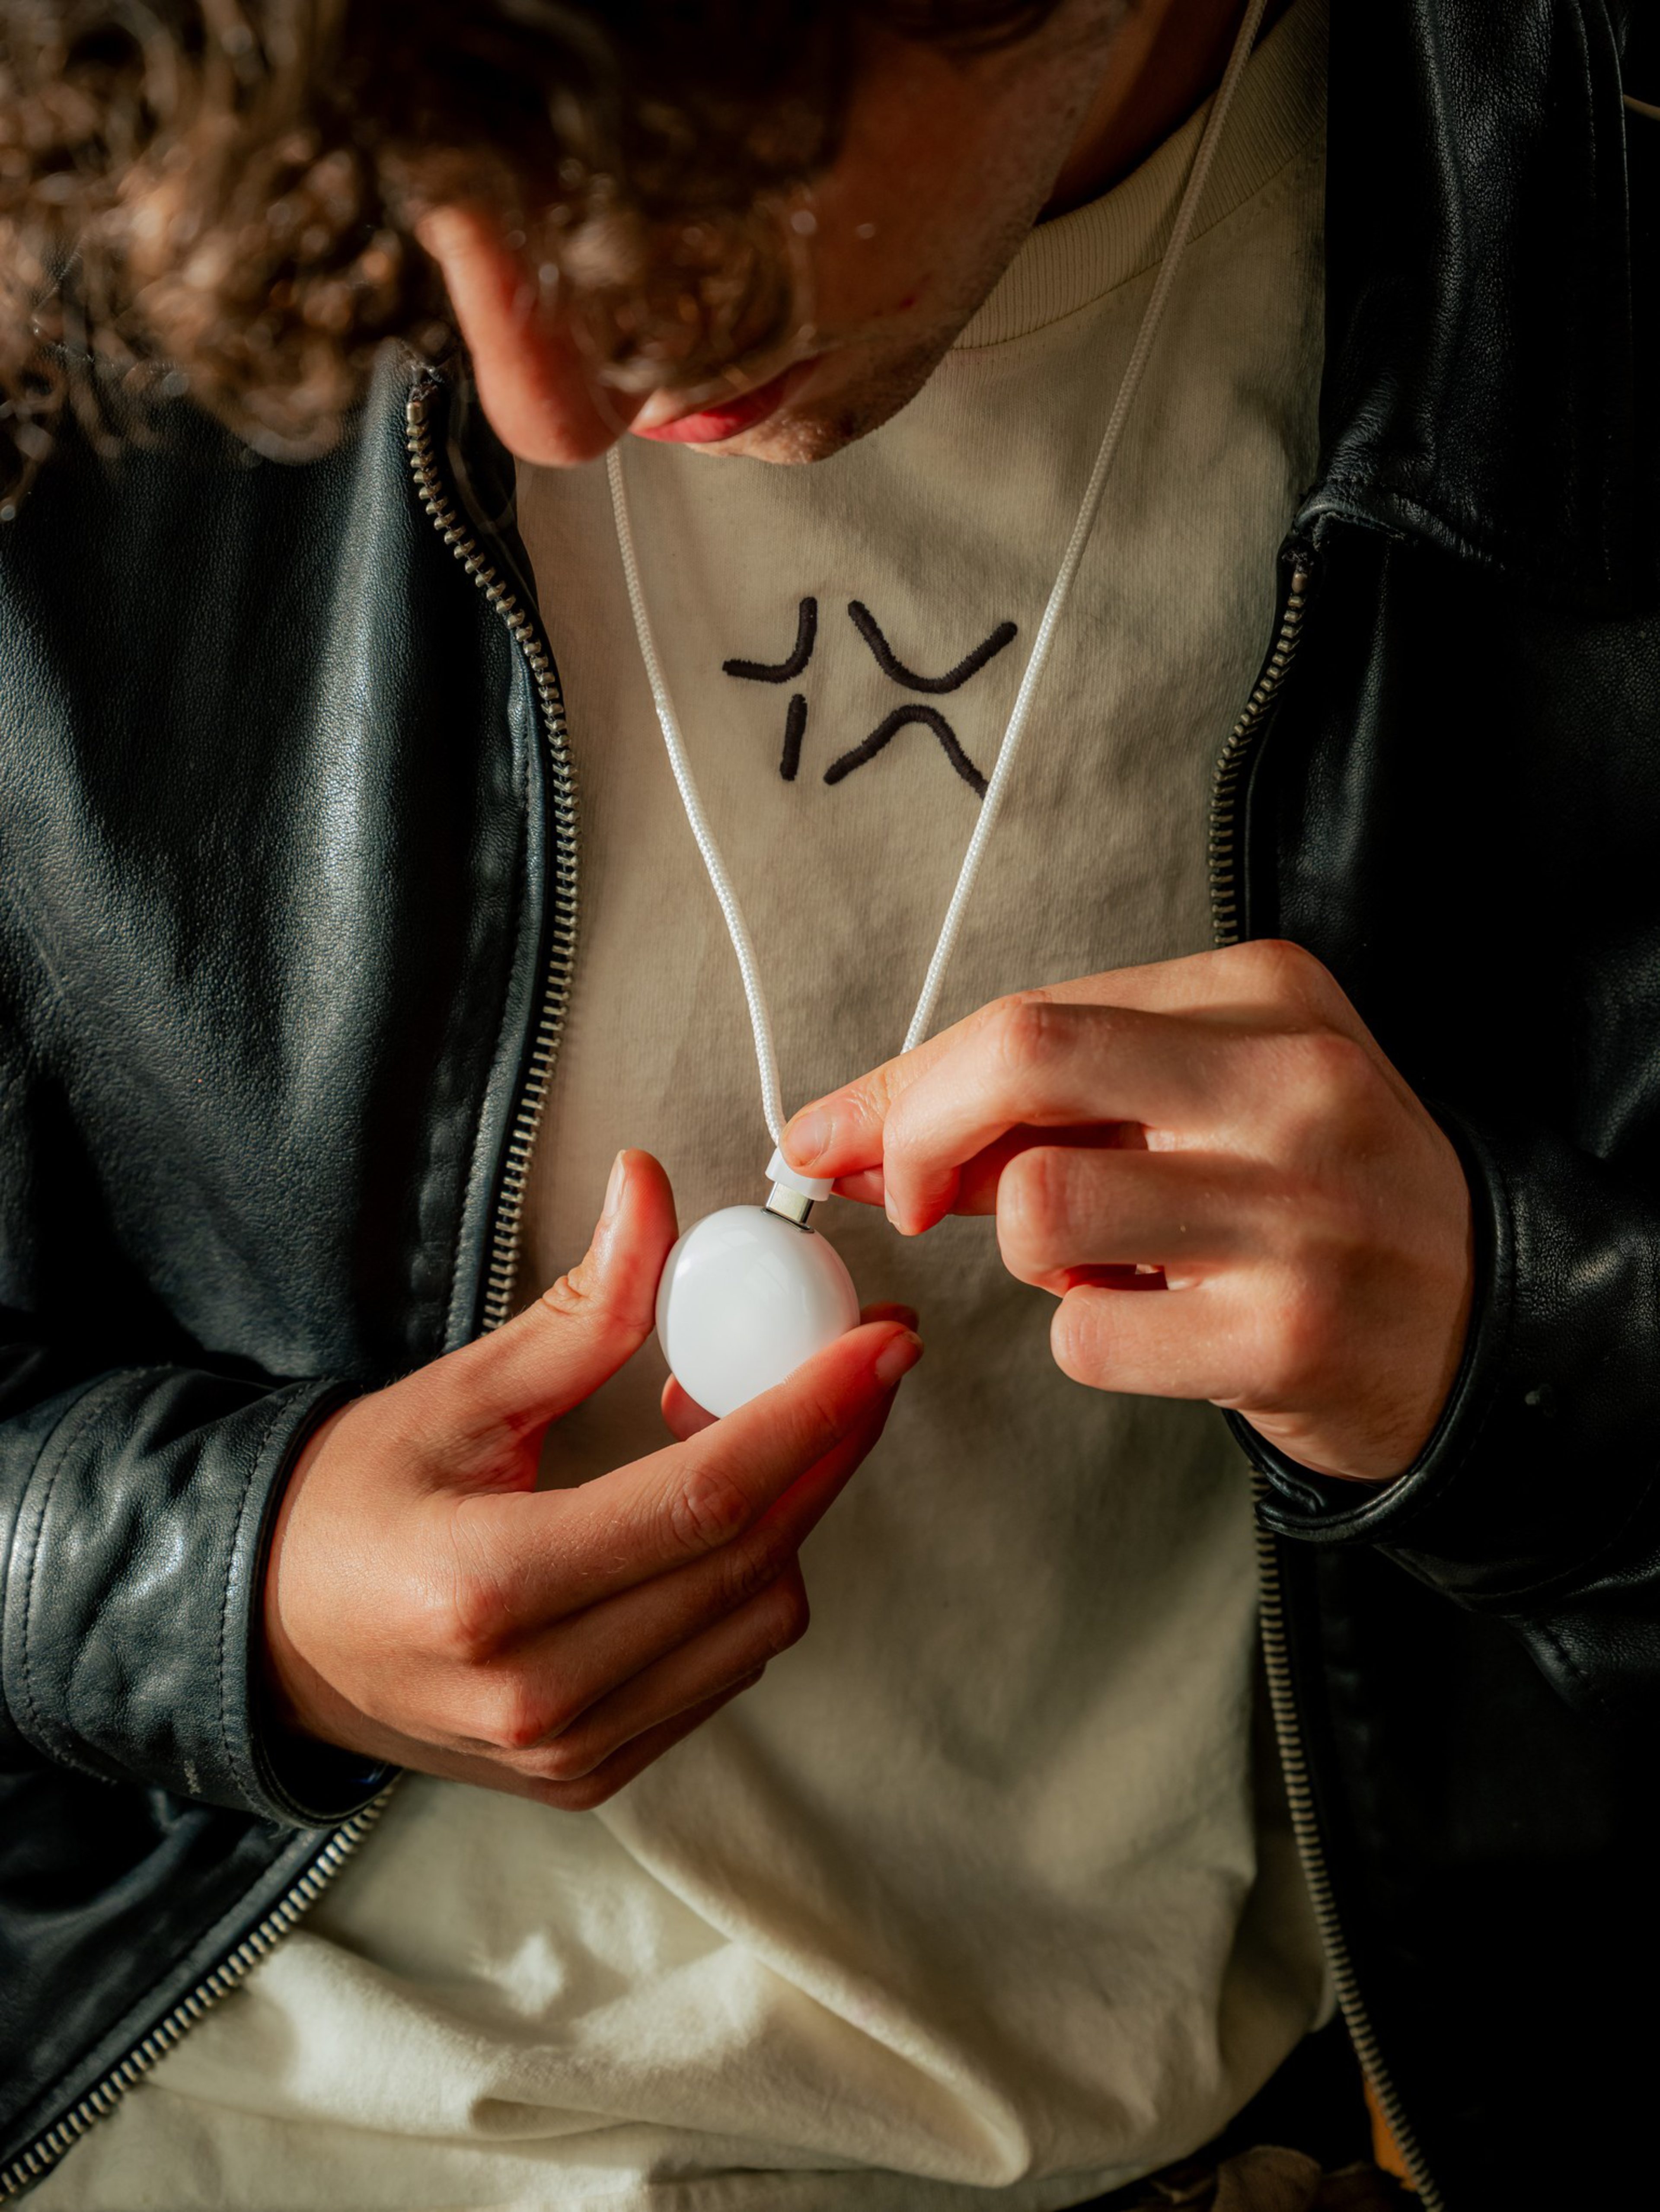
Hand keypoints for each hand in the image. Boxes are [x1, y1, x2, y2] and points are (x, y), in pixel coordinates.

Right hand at [262, 1150, 920, 1807]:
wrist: (266, 1634)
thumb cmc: (345, 1504)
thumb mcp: (456, 1396)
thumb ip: (581, 1309)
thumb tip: (652, 1192)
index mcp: (488, 1589)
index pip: (704, 1498)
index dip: (811, 1413)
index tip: (880, 1343)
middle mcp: (537, 1694)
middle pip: (748, 1559)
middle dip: (830, 1448)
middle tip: (861, 1362)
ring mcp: (568, 1752)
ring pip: (756, 1624)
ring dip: (789, 1517)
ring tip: (750, 1430)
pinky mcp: (590, 1776)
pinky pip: (723, 1671)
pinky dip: (746, 1583)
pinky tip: (711, 1514)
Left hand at [782, 941, 1471, 1482]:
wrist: (1491, 1324)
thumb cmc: (1317, 1202)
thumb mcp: (1206, 1101)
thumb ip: (1048, 1100)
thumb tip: (857, 1130)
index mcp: (1266, 996)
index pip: (1030, 1012)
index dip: (904, 1081)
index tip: (835, 1132)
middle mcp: (1289, 1086)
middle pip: (1023, 1059)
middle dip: (914, 1132)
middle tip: (903, 1196)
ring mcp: (1294, 1211)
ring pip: (1037, 1209)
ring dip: (1027, 1257)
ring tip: (1104, 1263)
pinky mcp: (1284, 1333)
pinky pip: (1086, 1335)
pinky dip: (1091, 1340)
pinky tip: (1164, 1325)